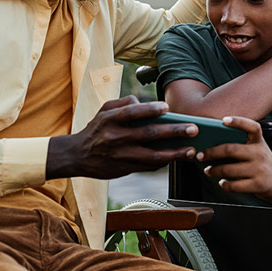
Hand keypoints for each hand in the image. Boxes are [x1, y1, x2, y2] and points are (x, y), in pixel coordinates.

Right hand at [46, 95, 197, 179]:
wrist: (78, 156)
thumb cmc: (96, 129)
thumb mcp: (104, 110)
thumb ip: (124, 103)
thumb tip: (145, 102)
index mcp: (110, 119)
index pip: (132, 112)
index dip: (150, 109)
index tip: (167, 107)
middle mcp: (115, 137)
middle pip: (149, 133)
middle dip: (173, 131)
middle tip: (193, 129)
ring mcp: (121, 155)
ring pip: (152, 155)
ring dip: (174, 153)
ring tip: (191, 149)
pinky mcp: (125, 168)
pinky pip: (148, 166)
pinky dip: (164, 162)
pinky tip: (177, 157)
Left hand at [199, 116, 271, 199]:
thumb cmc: (262, 161)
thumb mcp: (256, 148)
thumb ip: (240, 143)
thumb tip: (211, 143)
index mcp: (258, 141)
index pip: (251, 127)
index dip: (238, 122)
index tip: (224, 120)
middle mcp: (260, 153)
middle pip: (231, 150)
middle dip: (211, 152)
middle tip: (200, 155)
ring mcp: (259, 170)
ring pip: (229, 169)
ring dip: (214, 170)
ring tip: (208, 170)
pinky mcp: (258, 185)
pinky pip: (235, 185)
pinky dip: (225, 184)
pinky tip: (222, 182)